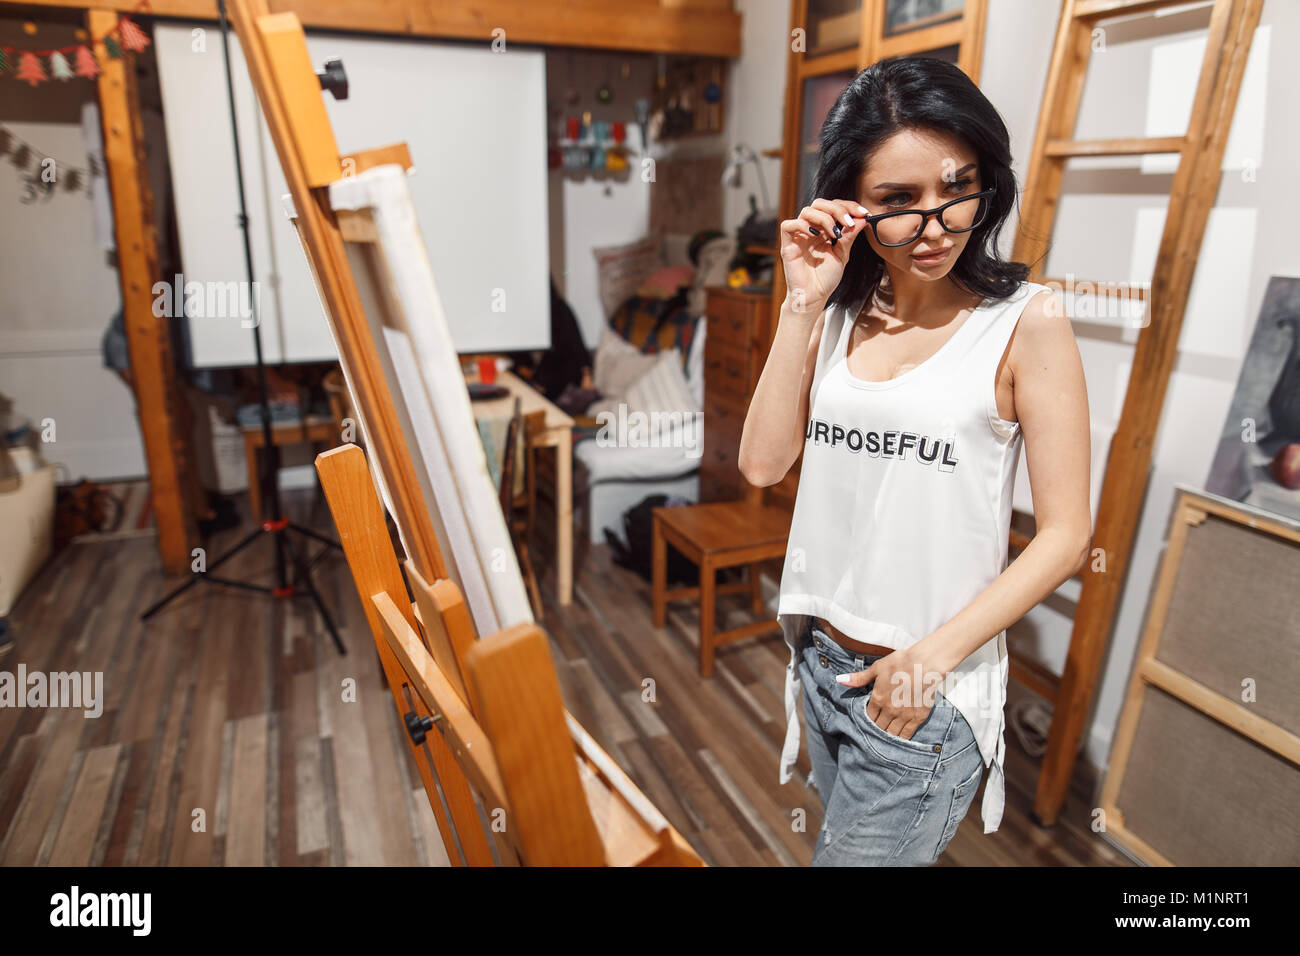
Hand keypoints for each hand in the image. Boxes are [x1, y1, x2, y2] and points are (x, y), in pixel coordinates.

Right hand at [779, 198, 869, 315]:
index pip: (833, 207)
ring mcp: (799, 236)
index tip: (863, 214)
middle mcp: (811, 230)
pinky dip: (802, 225)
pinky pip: (788, 225)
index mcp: (824, 230)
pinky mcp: (788, 245)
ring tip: (835, 233)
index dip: (848, 206)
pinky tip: (815, 234)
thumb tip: (862, 218)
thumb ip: (850, 236)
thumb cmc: (825, 279)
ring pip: (807, 211)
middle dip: (837, 209)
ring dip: (824, 218)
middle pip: (819, 204)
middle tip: (848, 221)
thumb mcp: (843, 254)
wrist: (814, 297)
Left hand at [836, 649, 945, 739]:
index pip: (868, 717)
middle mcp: (889, 710)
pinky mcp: (918, 718)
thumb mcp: (878, 667)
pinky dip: (901, 739)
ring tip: (884, 739)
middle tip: (875, 733)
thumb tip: (840, 680)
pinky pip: (906, 735)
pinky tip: (898, 741)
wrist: (925, 664)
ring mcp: (904, 716)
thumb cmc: (901, 662)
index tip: (867, 722)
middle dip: (875, 730)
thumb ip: (860, 678)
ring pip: (891, 733)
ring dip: (886, 737)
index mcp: (877, 699)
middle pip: (878, 727)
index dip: (867, 721)